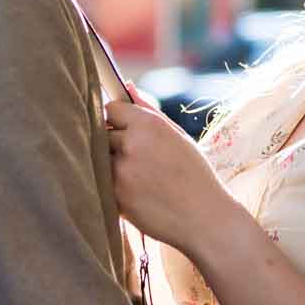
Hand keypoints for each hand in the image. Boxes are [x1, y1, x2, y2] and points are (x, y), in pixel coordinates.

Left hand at [104, 93, 232, 253]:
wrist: (204, 218)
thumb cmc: (194, 174)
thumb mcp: (178, 136)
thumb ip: (149, 110)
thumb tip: (127, 86)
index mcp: (148, 124)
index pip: (111, 108)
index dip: (117, 119)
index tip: (125, 129)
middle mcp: (131, 144)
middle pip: (101, 133)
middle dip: (114, 143)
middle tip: (136, 158)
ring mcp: (120, 171)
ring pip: (100, 159)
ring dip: (112, 165)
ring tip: (139, 177)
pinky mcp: (115, 197)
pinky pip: (103, 183)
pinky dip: (114, 186)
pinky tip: (138, 193)